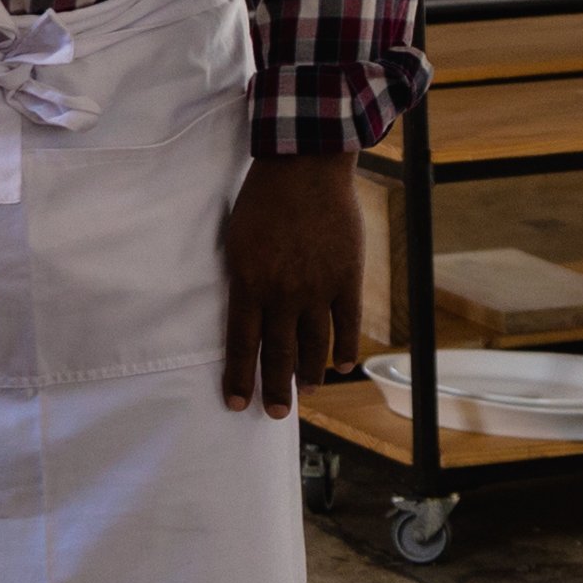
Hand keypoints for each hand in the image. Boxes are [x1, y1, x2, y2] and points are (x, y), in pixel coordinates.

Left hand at [220, 150, 366, 415]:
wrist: (304, 169)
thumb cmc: (262, 200)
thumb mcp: (236, 241)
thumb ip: (241, 280)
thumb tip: (243, 313)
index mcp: (249, 284)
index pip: (241, 344)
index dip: (239, 377)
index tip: (236, 403)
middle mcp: (282, 295)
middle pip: (278, 354)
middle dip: (275, 388)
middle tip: (274, 414)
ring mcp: (317, 289)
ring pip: (314, 346)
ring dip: (309, 374)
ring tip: (306, 391)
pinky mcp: (346, 278)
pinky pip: (347, 325)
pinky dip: (344, 349)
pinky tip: (341, 365)